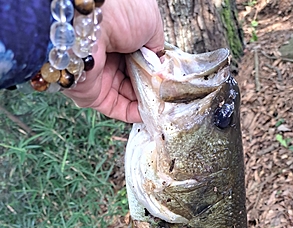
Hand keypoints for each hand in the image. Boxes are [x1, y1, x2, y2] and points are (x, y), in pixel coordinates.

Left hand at [64, 0, 163, 122]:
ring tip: (161, 104)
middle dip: (151, 89)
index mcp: (121, 37)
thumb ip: (157, 48)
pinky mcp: (92, 95)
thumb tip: (160, 68)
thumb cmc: (121, 12)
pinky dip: (134, 114)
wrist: (90, 22)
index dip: (155, 72)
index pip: (141, 61)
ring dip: (146, 103)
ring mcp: (100, 77)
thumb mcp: (150, 24)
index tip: (167, 80)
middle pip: (135, 80)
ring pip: (128, 97)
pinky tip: (148, 113)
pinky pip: (116, 109)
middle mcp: (109, 57)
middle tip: (167, 94)